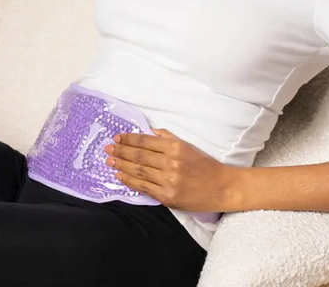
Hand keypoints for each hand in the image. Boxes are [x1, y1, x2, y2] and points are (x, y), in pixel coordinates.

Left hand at [103, 127, 230, 212]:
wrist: (221, 187)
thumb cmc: (205, 164)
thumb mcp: (187, 145)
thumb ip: (167, 137)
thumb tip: (149, 132)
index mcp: (175, 147)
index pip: (145, 141)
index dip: (129, 139)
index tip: (117, 137)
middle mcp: (171, 163)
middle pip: (139, 156)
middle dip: (120, 151)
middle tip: (107, 148)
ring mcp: (168, 181)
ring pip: (139, 171)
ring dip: (121, 166)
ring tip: (109, 161)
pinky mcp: (167, 197)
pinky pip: (144, 187)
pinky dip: (130, 181)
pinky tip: (120, 176)